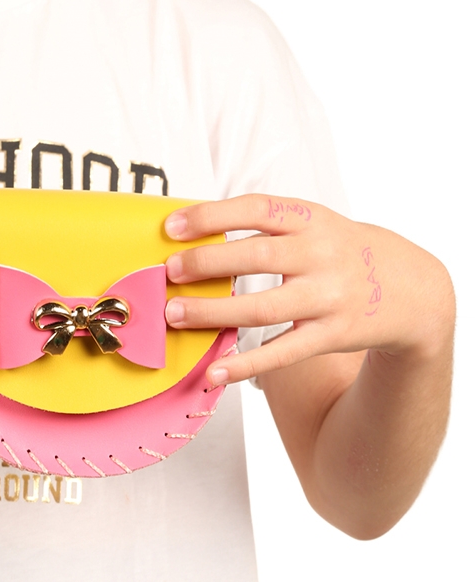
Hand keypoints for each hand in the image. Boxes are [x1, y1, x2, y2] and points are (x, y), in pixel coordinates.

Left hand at [164, 193, 453, 385]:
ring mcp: (327, 298)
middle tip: (168, 272)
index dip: (212, 215)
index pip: (256, 209)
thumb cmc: (345, 253)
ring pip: (262, 308)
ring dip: (214, 312)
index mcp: (312, 219)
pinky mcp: (330, 336)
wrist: (414, 291)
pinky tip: (214, 372)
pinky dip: (245, 365)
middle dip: (206, 263)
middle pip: (255, 258)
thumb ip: (269, 227)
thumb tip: (197, 233)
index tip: (172, 226)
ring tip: (176, 314)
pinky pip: (281, 353)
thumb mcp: (318, 224)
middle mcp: (321, 255)